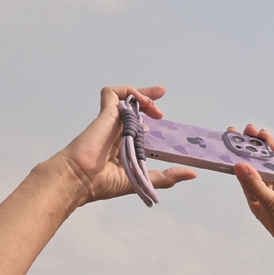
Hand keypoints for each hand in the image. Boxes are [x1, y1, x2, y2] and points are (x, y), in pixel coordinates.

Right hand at [53, 85, 196, 205]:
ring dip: (142, 95)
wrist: (81, 178)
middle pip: (133, 108)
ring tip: (155, 105)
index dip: (148, 118)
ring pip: (125, 98)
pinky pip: (112, 93)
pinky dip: (128, 91)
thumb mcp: (144, 180)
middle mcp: (117, 132)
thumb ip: (167, 177)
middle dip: (148, 98)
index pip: (138, 126)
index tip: (161, 117)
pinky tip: (143, 101)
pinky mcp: (104, 114)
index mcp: (123, 146)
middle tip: (161, 93)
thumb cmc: (104, 183)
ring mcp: (110, 122)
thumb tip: (192, 173)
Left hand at [233, 127, 273, 255]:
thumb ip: (254, 184)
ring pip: (271, 161)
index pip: (242, 173)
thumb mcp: (267, 204)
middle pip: (256, 164)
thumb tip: (238, 165)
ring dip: (263, 147)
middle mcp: (269, 190)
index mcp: (255, 198)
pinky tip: (270, 141)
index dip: (234, 158)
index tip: (226, 143)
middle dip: (248, 148)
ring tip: (254, 131)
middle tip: (239, 131)